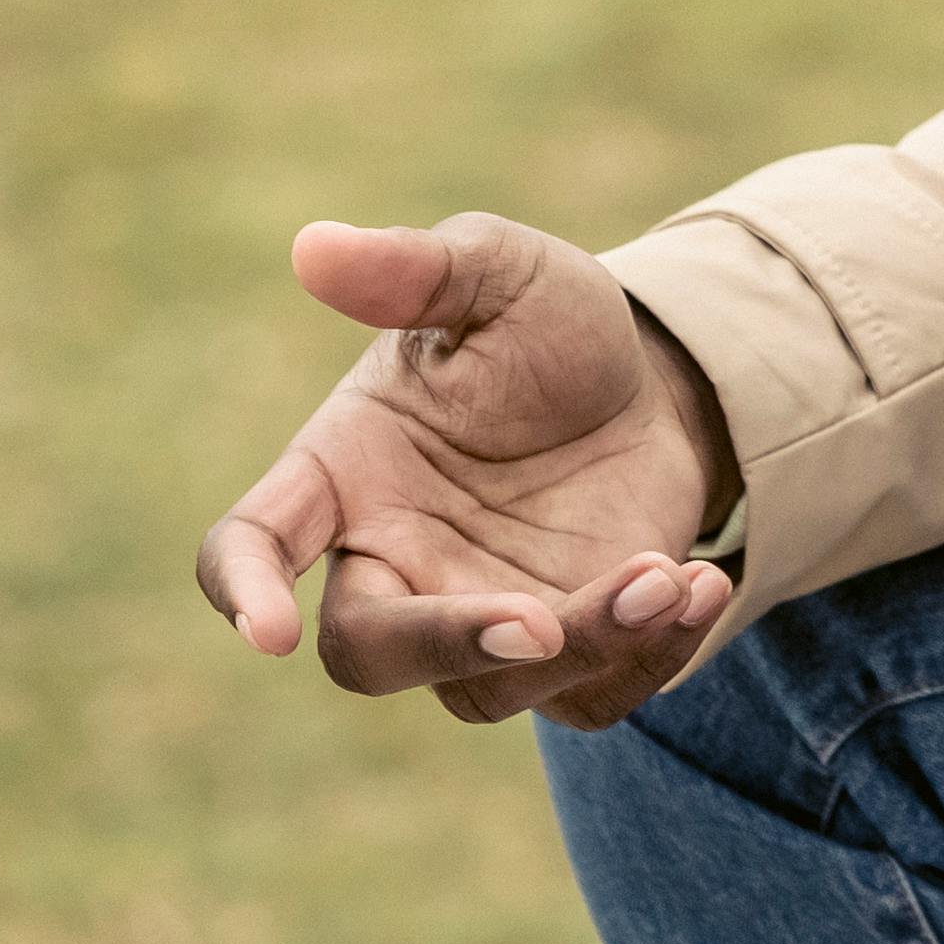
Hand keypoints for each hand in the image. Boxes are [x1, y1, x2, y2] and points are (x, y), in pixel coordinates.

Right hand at [195, 213, 741, 729]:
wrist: (651, 379)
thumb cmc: (545, 328)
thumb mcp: (498, 273)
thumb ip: (416, 269)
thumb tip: (317, 246)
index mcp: (342, 474)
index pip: (249, 544)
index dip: (242, 589)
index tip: (267, 632)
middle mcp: (392, 563)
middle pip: (370, 653)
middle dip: (448, 645)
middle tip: (538, 621)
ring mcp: (474, 616)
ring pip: (487, 690)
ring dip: (581, 645)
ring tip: (667, 575)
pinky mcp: (562, 652)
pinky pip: (587, 696)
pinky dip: (646, 657)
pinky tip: (701, 585)